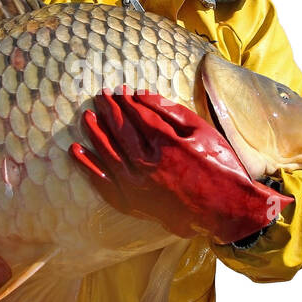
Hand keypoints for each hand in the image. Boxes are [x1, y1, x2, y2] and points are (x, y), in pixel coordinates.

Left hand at [70, 85, 291, 244]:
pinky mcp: (133, 204)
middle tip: (100, 97)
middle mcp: (148, 166)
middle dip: (109, 111)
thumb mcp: (201, 131)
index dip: (126, 101)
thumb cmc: (218, 166)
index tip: (119, 91)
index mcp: (167, 145)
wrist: (225, 210)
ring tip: (87, 117)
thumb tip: (142, 95)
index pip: (137, 116)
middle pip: (120, 132)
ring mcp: (137, 187)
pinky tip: (77, 151)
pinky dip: (89, 167)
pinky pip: (104, 183)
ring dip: (95, 133)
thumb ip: (170, 112)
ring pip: (108, 154)